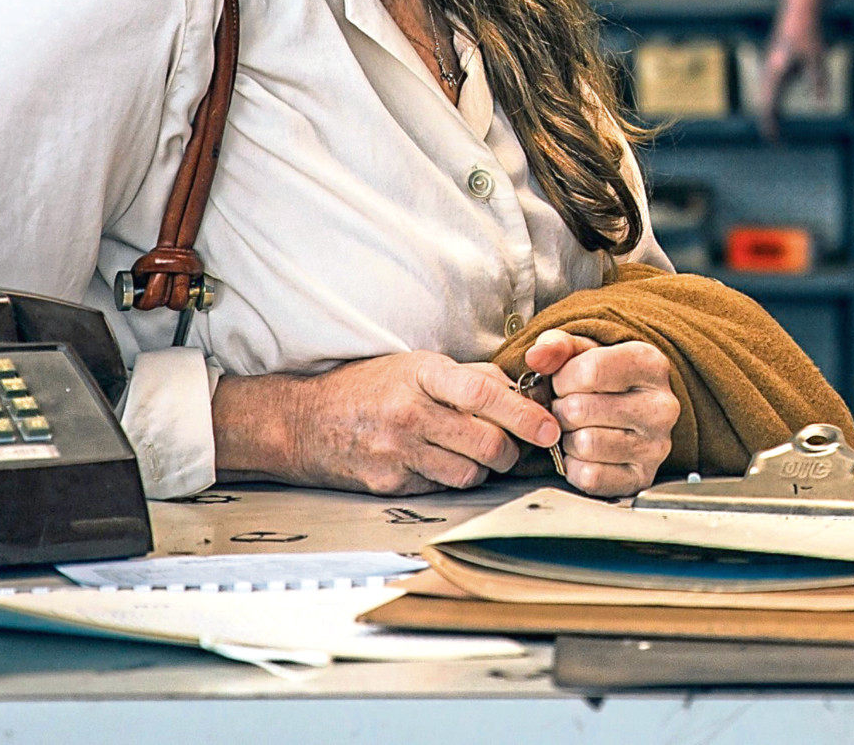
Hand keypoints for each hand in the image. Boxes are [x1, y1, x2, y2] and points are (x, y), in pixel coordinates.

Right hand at [213, 349, 560, 495]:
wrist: (303, 422)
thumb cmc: (368, 387)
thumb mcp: (415, 365)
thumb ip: (467, 377)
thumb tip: (520, 391)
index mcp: (421, 374)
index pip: (484, 393)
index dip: (524, 414)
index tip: (550, 428)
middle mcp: (410, 413)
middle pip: (486, 443)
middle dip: (512, 451)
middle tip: (517, 447)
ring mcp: (397, 452)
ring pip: (469, 473)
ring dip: (484, 468)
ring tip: (476, 453)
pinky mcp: (388, 484)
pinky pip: (441, 487)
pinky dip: (451, 478)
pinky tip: (441, 462)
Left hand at [522, 330, 679, 496]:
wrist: (627, 406)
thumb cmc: (603, 377)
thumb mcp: (582, 350)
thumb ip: (557, 345)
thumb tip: (537, 357)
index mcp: (651, 364)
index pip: (590, 371)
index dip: (562, 378)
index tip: (563, 381)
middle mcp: (661, 406)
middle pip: (581, 409)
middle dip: (562, 408)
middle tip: (568, 407)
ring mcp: (656, 445)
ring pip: (584, 444)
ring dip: (567, 438)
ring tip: (577, 428)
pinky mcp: (642, 477)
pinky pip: (590, 477)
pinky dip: (576, 467)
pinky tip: (584, 453)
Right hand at [756, 15, 823, 140]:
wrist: (799, 13)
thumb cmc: (810, 35)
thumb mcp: (817, 59)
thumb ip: (819, 81)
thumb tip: (823, 105)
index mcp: (777, 72)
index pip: (768, 105)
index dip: (770, 124)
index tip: (775, 139)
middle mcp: (769, 71)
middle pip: (762, 103)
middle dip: (768, 123)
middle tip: (777, 142)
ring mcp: (769, 68)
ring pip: (763, 97)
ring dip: (768, 114)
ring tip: (776, 133)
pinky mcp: (774, 65)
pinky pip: (769, 90)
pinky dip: (772, 104)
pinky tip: (779, 113)